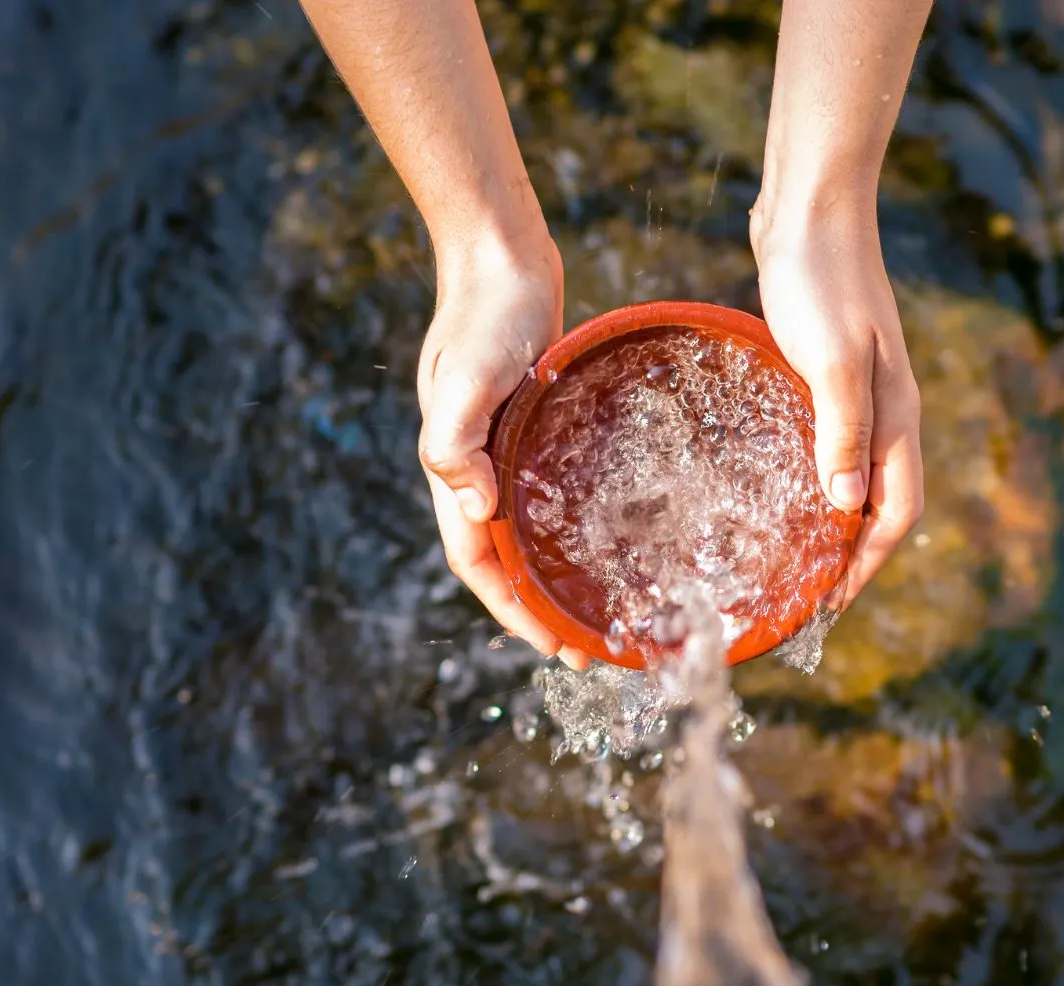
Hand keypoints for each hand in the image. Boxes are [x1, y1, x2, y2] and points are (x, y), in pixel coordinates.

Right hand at [416, 241, 588, 666]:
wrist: (500, 258)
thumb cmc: (485, 315)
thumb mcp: (465, 377)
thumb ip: (455, 442)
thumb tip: (475, 510)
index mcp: (456, 468)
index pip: (479, 562)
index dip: (512, 609)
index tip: (553, 646)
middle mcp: (478, 468)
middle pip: (505, 559)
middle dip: (539, 610)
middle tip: (591, 649)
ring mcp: (505, 448)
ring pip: (528, 530)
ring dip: (556, 574)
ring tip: (600, 608)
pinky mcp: (534, 427)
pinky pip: (550, 492)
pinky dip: (570, 525)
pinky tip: (609, 535)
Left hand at [753, 208, 924, 608]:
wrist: (811, 207)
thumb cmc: (820, 278)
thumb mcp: (830, 359)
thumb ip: (841, 431)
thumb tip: (845, 508)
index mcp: (894, 415)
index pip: (896, 513)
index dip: (866, 564)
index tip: (830, 605)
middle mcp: (885, 412)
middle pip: (879, 504)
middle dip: (851, 557)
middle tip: (804, 596)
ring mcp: (858, 392)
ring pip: (853, 476)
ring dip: (830, 521)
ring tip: (789, 558)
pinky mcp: (827, 372)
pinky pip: (827, 443)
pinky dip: (810, 478)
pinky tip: (773, 486)